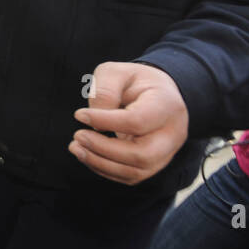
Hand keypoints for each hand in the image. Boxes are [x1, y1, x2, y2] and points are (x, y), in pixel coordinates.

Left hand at [69, 63, 188, 184]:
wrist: (157, 95)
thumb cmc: (134, 82)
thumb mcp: (117, 72)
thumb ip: (105, 91)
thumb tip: (94, 122)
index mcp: (166, 105)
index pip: (137, 121)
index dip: (105, 121)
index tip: (79, 115)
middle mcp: (172, 134)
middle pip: (142, 155)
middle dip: (104, 149)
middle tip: (77, 136)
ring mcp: (166, 153)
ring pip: (136, 171)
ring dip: (100, 163)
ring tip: (76, 147)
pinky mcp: (154, 165)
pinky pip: (130, 176)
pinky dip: (104, 169)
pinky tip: (87, 154)